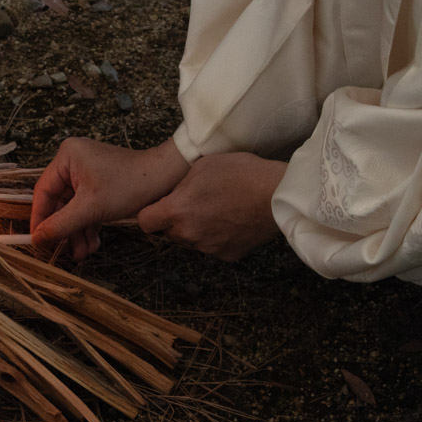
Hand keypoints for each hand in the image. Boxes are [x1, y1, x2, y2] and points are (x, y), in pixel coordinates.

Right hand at [31, 137, 189, 260]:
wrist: (167, 179)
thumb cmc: (130, 184)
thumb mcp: (91, 208)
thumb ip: (61, 225)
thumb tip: (37, 239)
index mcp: (67, 157)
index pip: (43, 192)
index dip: (40, 218)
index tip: (37, 240)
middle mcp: (74, 162)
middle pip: (59, 203)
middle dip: (64, 229)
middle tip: (63, 251)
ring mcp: (87, 174)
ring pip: (73, 209)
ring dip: (77, 232)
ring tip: (82, 253)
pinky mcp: (100, 185)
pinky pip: (86, 208)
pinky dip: (88, 225)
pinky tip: (92, 244)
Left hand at [137, 153, 286, 260]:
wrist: (276, 194)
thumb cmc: (240, 173)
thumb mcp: (202, 166)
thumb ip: (181, 185)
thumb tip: (175, 195)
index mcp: (177, 211)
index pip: (146, 222)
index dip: (150, 213)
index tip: (160, 207)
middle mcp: (189, 234)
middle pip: (170, 232)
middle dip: (177, 220)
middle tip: (196, 203)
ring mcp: (208, 247)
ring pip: (192, 240)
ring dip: (198, 229)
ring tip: (219, 209)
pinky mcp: (228, 255)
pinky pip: (214, 247)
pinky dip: (218, 237)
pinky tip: (233, 220)